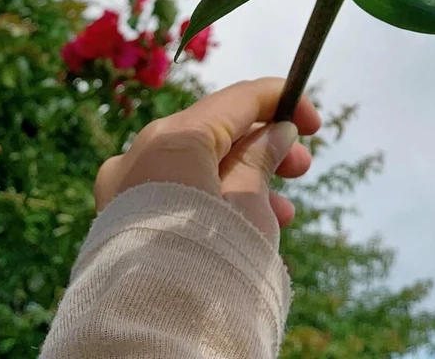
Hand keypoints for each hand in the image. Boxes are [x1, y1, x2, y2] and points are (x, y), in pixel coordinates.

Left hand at [93, 78, 320, 244]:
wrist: (152, 336)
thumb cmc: (210, 259)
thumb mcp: (249, 203)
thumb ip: (263, 157)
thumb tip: (276, 133)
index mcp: (173, 137)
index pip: (239, 99)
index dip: (284, 101)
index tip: (314, 124)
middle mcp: (139, 153)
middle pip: (216, 132)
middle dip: (265, 147)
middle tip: (302, 168)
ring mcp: (123, 188)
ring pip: (196, 166)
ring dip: (244, 179)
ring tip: (283, 212)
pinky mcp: (119, 220)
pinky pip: (175, 194)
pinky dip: (213, 199)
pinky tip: (248, 227)